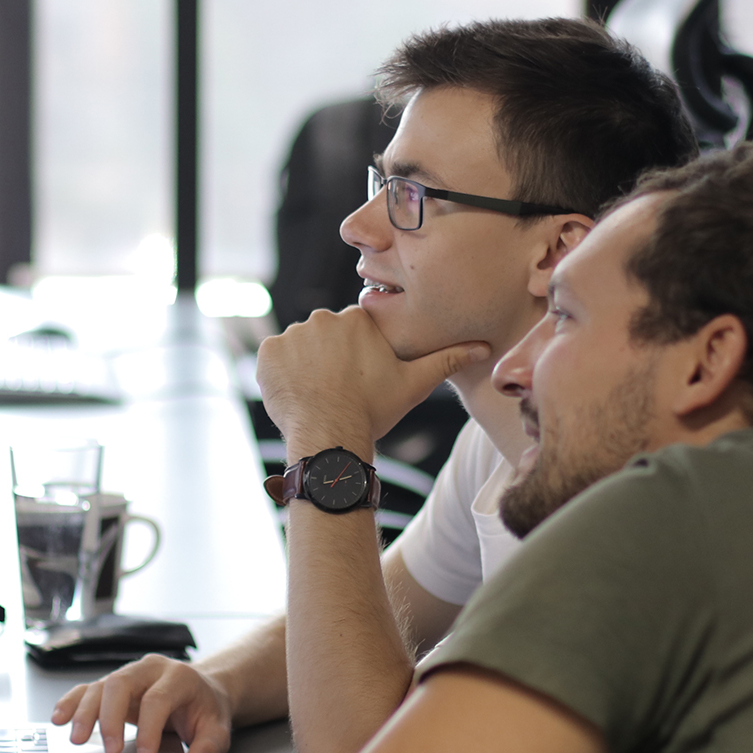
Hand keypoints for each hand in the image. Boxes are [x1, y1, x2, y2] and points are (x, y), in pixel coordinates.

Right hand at [51, 654, 233, 752]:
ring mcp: (130, 674)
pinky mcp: (114, 685)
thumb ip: (209, 747)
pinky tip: (59, 718)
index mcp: (179, 677)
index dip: (149, 729)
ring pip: (101, 685)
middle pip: (121, 683)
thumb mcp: (218, 729)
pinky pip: (88, 689)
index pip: (157, 699)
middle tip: (110, 750)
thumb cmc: (207, 709)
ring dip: (85, 712)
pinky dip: (72, 703)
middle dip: (111, 717)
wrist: (203, 690)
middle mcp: (151, 670)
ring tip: (77, 739)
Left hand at [257, 307, 488, 456]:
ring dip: (305, 366)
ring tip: (317, 395)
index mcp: (357, 319)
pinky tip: (297, 394)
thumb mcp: (414, 384)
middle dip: (329, 360)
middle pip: (325, 337)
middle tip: (338, 391)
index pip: (353, 332)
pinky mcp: (268, 352)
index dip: (355, 358)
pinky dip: (282, 374)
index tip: (358, 380)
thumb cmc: (373, 410)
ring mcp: (292, 334)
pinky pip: (274, 358)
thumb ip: (446, 360)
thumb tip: (484, 348)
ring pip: (300, 348)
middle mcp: (323, 318)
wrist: (329, 435)